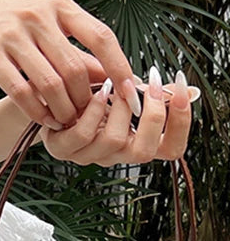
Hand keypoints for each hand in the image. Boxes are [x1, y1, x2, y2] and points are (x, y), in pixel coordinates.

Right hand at [0, 0, 138, 128]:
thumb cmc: (12, 27)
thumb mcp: (47, 26)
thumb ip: (75, 48)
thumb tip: (113, 77)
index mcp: (60, 7)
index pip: (100, 37)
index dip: (118, 66)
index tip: (128, 90)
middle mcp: (39, 17)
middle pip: (74, 68)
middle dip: (84, 100)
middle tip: (88, 118)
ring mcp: (12, 35)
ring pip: (49, 83)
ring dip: (61, 110)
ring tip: (66, 123)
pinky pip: (20, 91)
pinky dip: (35, 111)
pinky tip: (44, 121)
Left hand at [40, 68, 193, 165]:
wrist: (51, 96)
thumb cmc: (91, 94)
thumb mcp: (127, 90)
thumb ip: (154, 94)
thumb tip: (189, 91)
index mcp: (135, 142)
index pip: (171, 149)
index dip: (181, 124)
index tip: (182, 91)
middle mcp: (114, 154)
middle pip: (144, 152)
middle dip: (151, 115)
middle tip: (150, 86)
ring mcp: (88, 155)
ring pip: (114, 140)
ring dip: (120, 107)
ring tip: (117, 85)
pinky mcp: (63, 148)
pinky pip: (83, 135)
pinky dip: (94, 111)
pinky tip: (98, 93)